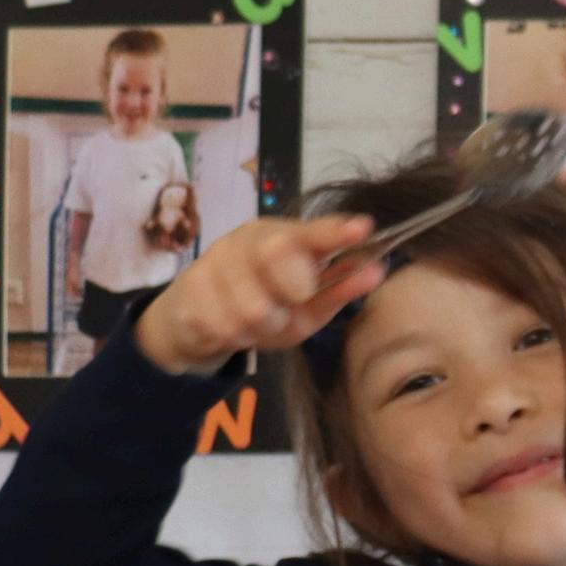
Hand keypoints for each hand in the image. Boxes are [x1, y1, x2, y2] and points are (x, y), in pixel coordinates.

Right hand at [134, 214, 383, 371]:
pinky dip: (237, 336)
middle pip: (277, 254)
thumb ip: (339, 287)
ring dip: (266, 324)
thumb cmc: (265, 303)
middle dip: (294, 283)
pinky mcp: (189, 291)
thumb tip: (377, 270)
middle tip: (297, 296)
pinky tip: (232, 326)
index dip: (334, 232)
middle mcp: (244, 241)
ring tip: (261, 320)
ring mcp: (213, 263)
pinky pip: (226, 327)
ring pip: (255, 307)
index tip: (363, 229)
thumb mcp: (308, 303)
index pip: (308, 231)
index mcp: (278, 236)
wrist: (195, 316)